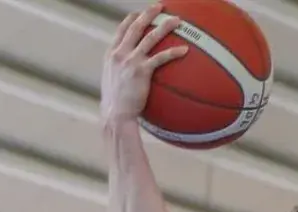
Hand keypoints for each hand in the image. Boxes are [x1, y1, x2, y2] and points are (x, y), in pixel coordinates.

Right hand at [99, 4, 187, 125]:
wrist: (115, 114)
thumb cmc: (116, 104)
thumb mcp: (112, 82)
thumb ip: (120, 71)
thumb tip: (130, 72)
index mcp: (111, 54)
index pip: (121, 30)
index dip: (131, 19)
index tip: (139, 13)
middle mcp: (120, 53)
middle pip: (135, 27)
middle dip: (148, 14)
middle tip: (160, 6)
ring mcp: (130, 61)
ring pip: (150, 37)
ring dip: (165, 26)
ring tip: (177, 20)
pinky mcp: (142, 71)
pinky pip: (161, 57)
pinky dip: (174, 52)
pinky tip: (185, 50)